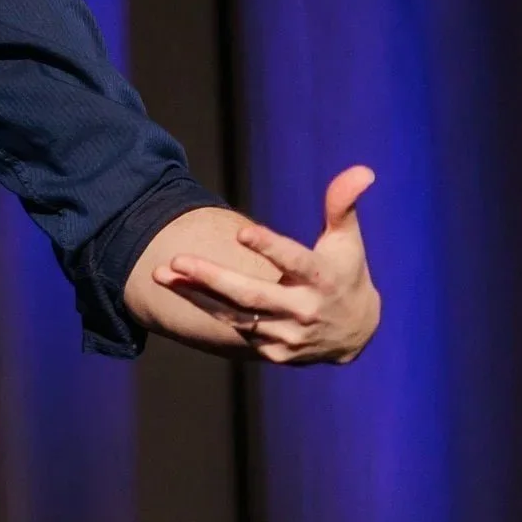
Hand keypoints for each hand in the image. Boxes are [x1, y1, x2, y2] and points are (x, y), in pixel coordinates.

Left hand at [153, 165, 381, 363]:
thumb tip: (362, 170)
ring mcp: (289, 334)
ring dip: (194, 295)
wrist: (354, 334)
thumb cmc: (344, 273)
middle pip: (252, 294)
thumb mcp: (347, 241)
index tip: (242, 232)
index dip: (271, 248)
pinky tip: (179, 290)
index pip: (296, 262)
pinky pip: (234, 328)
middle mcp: (306, 309)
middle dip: (212, 277)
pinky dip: (206, 309)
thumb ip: (343, 205)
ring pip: (234, 314)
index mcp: (325, 278)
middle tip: (176, 260)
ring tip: (160, 274)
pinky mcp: (274, 352)